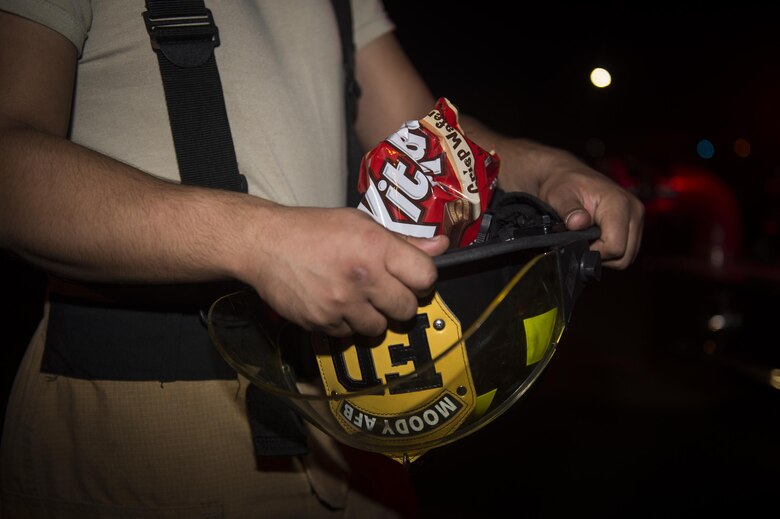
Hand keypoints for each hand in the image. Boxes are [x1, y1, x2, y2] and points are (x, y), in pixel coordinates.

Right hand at [241, 206, 448, 336]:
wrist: (265, 244)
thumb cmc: (312, 229)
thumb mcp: (360, 223)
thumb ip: (402, 241)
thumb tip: (440, 246)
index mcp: (376, 247)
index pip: (426, 277)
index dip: (422, 279)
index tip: (412, 277)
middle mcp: (362, 278)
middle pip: (407, 309)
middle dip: (399, 302)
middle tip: (384, 290)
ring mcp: (342, 304)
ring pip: (379, 328)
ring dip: (373, 317)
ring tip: (357, 298)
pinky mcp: (322, 322)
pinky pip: (348, 335)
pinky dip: (345, 324)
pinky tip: (334, 303)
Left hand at [492, 138, 644, 269]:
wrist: (568, 174)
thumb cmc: (563, 184)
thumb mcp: (559, 196)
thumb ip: (569, 211)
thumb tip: (578, 223)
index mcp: (618, 204)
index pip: (615, 247)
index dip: (595, 252)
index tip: (578, 245)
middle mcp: (634, 211)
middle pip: (624, 256)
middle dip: (602, 256)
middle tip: (582, 244)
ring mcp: (637, 218)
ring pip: (627, 256)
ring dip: (607, 255)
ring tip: (588, 241)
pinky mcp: (635, 224)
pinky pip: (627, 250)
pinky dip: (612, 251)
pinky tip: (596, 240)